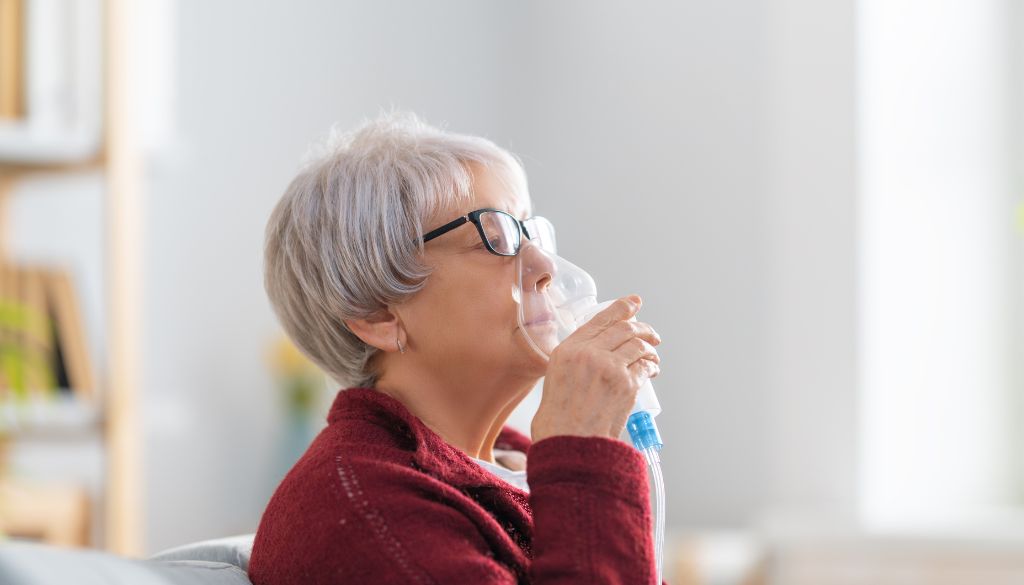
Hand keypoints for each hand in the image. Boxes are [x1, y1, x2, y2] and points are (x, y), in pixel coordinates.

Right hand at [531, 295, 660, 442]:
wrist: (569, 442)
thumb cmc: (558, 419)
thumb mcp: (556, 378)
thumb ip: (575, 361)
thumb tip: (598, 352)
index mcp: (568, 349)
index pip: (600, 319)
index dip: (621, 307)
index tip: (634, 302)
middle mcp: (588, 353)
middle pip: (624, 328)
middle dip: (642, 328)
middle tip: (651, 334)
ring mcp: (609, 367)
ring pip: (638, 346)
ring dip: (650, 348)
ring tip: (653, 354)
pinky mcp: (626, 384)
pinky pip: (645, 366)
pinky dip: (652, 366)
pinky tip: (652, 369)